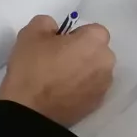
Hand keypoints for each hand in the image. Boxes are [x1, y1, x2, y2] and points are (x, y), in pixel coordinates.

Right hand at [0, 17, 116, 126]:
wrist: (29, 113)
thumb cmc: (32, 68)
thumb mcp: (31, 33)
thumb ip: (48, 23)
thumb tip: (56, 30)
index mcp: (96, 41)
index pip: (92, 30)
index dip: (74, 36)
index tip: (57, 45)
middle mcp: (107, 62)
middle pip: (97, 51)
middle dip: (82, 53)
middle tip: (57, 61)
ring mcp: (104, 86)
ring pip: (95, 71)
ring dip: (82, 72)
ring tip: (58, 80)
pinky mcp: (96, 105)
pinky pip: (90, 89)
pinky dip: (80, 89)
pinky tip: (61, 94)